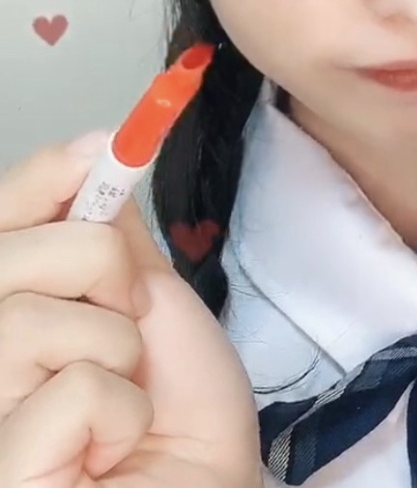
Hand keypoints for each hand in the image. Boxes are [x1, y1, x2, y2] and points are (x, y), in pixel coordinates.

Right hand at [0, 134, 263, 487]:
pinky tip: (110, 446)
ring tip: (124, 391)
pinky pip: (69, 389)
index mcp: (18, 312)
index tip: (100, 148)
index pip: (0, 223)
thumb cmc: (183, 411)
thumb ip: (114, 240)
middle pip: (10, 258)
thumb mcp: (155, 302)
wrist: (209, 486)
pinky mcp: (4, 466)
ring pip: (27, 319)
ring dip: (115, 346)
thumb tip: (92, 160)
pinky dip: (119, 410)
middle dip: (98, 265)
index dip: (40, 179)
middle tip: (131, 314)